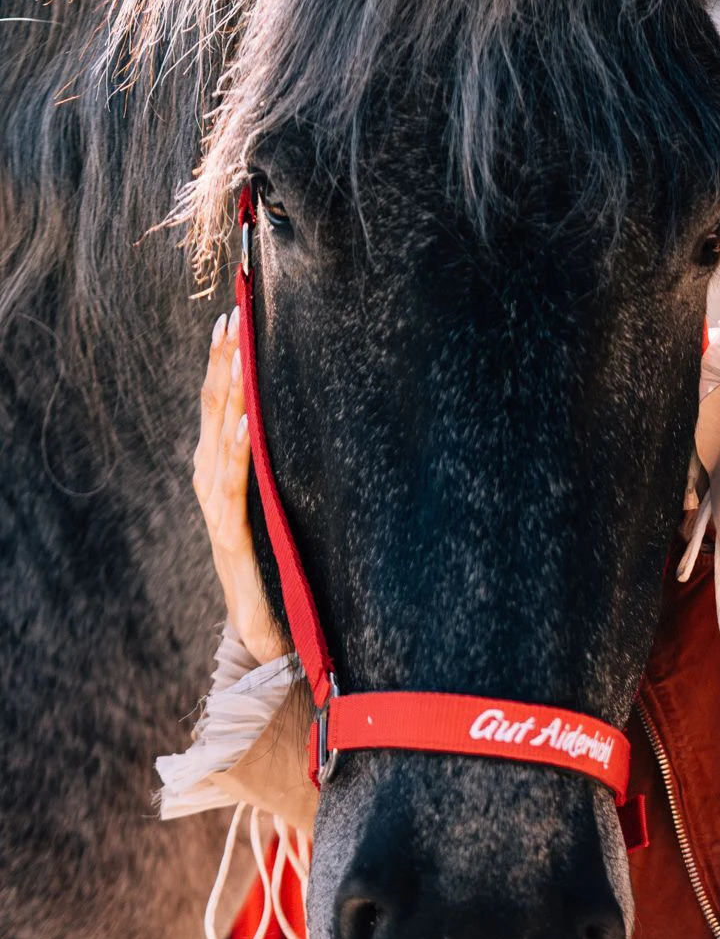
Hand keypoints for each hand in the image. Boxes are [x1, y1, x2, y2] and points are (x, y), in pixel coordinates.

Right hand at [193, 308, 289, 666]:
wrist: (262, 626)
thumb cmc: (272, 561)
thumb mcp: (274, 499)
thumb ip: (273, 462)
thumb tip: (292, 416)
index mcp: (218, 466)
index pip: (219, 401)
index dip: (224, 358)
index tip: (235, 312)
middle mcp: (208, 478)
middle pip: (213, 407)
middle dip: (223, 360)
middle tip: (234, 314)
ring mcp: (213, 506)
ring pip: (218, 436)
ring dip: (228, 391)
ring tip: (238, 349)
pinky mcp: (227, 534)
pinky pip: (231, 484)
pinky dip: (237, 449)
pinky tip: (247, 421)